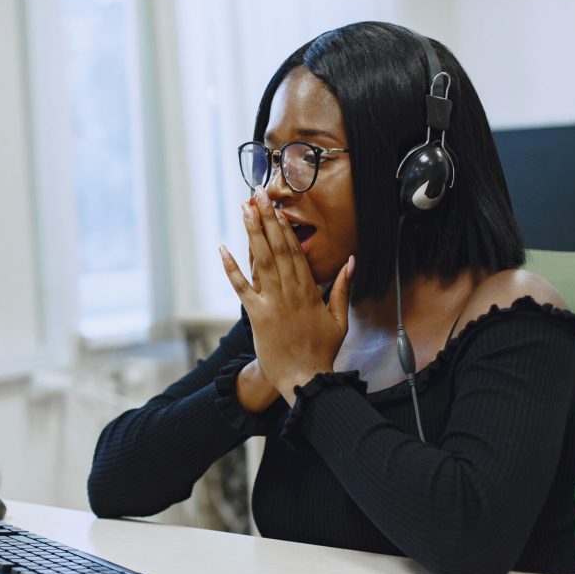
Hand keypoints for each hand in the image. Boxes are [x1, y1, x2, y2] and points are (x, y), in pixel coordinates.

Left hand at [219, 187, 352, 405]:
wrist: (305, 379)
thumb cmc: (323, 352)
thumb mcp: (340, 319)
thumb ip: (343, 289)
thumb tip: (352, 262)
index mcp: (310, 291)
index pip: (296, 251)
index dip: (286, 226)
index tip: (278, 206)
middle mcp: (291, 292)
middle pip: (278, 248)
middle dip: (268, 219)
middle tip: (259, 194)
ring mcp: (273, 302)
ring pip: (261, 261)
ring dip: (252, 233)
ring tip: (245, 209)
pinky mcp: (257, 315)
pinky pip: (242, 288)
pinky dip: (232, 268)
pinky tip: (222, 249)